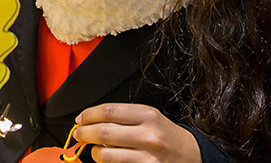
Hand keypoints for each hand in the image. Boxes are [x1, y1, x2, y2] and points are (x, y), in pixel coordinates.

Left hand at [72, 104, 201, 162]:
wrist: (191, 155)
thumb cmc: (165, 135)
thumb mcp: (149, 117)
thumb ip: (123, 117)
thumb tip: (90, 119)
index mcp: (148, 115)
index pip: (108, 111)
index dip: (89, 114)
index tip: (81, 118)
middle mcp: (148, 136)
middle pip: (103, 132)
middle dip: (84, 132)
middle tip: (79, 133)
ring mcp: (147, 158)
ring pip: (106, 154)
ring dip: (94, 152)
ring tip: (94, 148)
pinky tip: (108, 157)